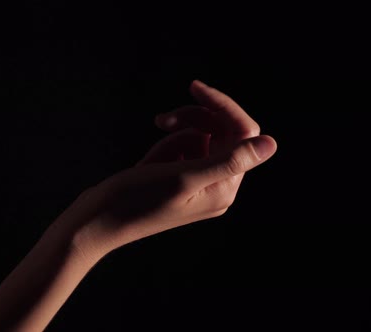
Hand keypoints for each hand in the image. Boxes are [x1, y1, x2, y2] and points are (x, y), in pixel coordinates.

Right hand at [60, 80, 276, 259]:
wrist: (98, 220)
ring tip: (152, 155)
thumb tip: (271, 144)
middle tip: (163, 119)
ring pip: (200, 136)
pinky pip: (182, 147)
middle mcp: (215, 186)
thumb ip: (229, 160)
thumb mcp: (183, 177)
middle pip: (221, 132)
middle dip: (194, 119)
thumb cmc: (137, 200)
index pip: (242, 134)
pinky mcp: (178, 178)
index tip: (195, 87)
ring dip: (175, 135)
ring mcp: (197, 182)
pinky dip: (165, 147)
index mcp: (224, 189)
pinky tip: (148, 162)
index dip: (222, 107)